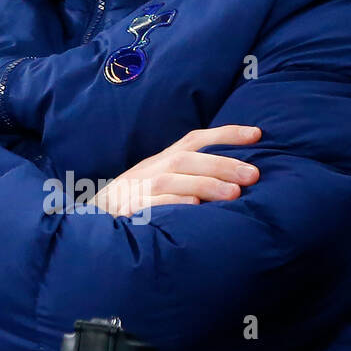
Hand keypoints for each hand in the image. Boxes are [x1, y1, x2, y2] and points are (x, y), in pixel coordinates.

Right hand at [93, 124, 261, 217]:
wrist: (93, 217)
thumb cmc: (136, 200)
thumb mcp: (159, 180)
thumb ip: (188, 175)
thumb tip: (233, 176)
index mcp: (162, 160)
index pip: (195, 139)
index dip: (225, 134)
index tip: (257, 134)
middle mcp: (151, 169)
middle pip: (187, 158)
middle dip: (222, 164)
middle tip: (253, 175)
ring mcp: (138, 188)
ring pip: (172, 179)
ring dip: (204, 184)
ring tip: (234, 194)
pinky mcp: (128, 208)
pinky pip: (152, 203)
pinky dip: (174, 202)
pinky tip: (195, 206)